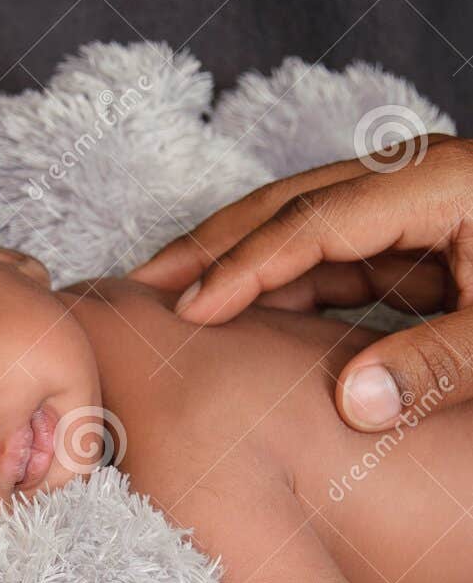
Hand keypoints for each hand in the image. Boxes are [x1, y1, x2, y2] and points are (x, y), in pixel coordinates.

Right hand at [130, 136, 472, 431]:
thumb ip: (438, 365)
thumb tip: (352, 404)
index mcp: (437, 183)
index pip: (312, 221)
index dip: (244, 267)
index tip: (189, 312)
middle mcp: (414, 179)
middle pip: (290, 205)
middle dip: (214, 245)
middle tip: (143, 284)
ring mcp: (415, 203)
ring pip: (305, 229)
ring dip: (240, 264)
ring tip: (177, 300)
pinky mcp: (419, 235)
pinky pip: (337, 258)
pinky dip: (285, 285)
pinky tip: (243, 316)